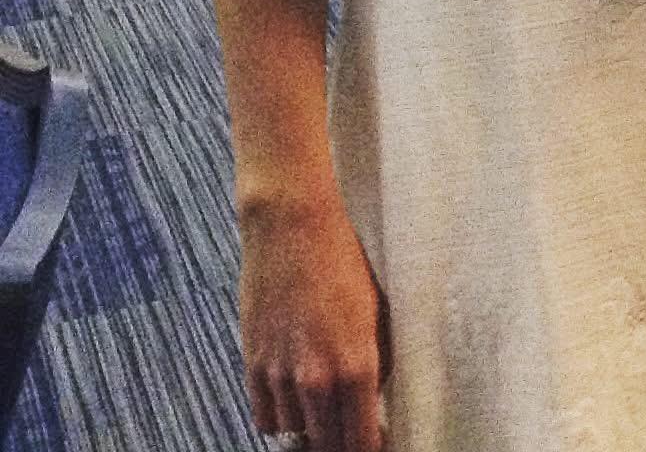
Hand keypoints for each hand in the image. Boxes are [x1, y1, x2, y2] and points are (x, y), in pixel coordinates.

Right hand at [239, 194, 390, 451]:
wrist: (293, 227)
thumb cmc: (346, 262)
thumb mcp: (380, 312)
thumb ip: (379, 362)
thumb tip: (373, 399)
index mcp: (357, 365)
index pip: (361, 442)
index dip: (370, 446)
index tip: (376, 442)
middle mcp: (317, 380)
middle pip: (327, 445)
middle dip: (341, 441)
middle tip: (351, 427)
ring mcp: (281, 376)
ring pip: (294, 433)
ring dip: (310, 424)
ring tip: (323, 399)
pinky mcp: (253, 366)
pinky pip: (266, 417)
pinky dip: (280, 414)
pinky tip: (295, 393)